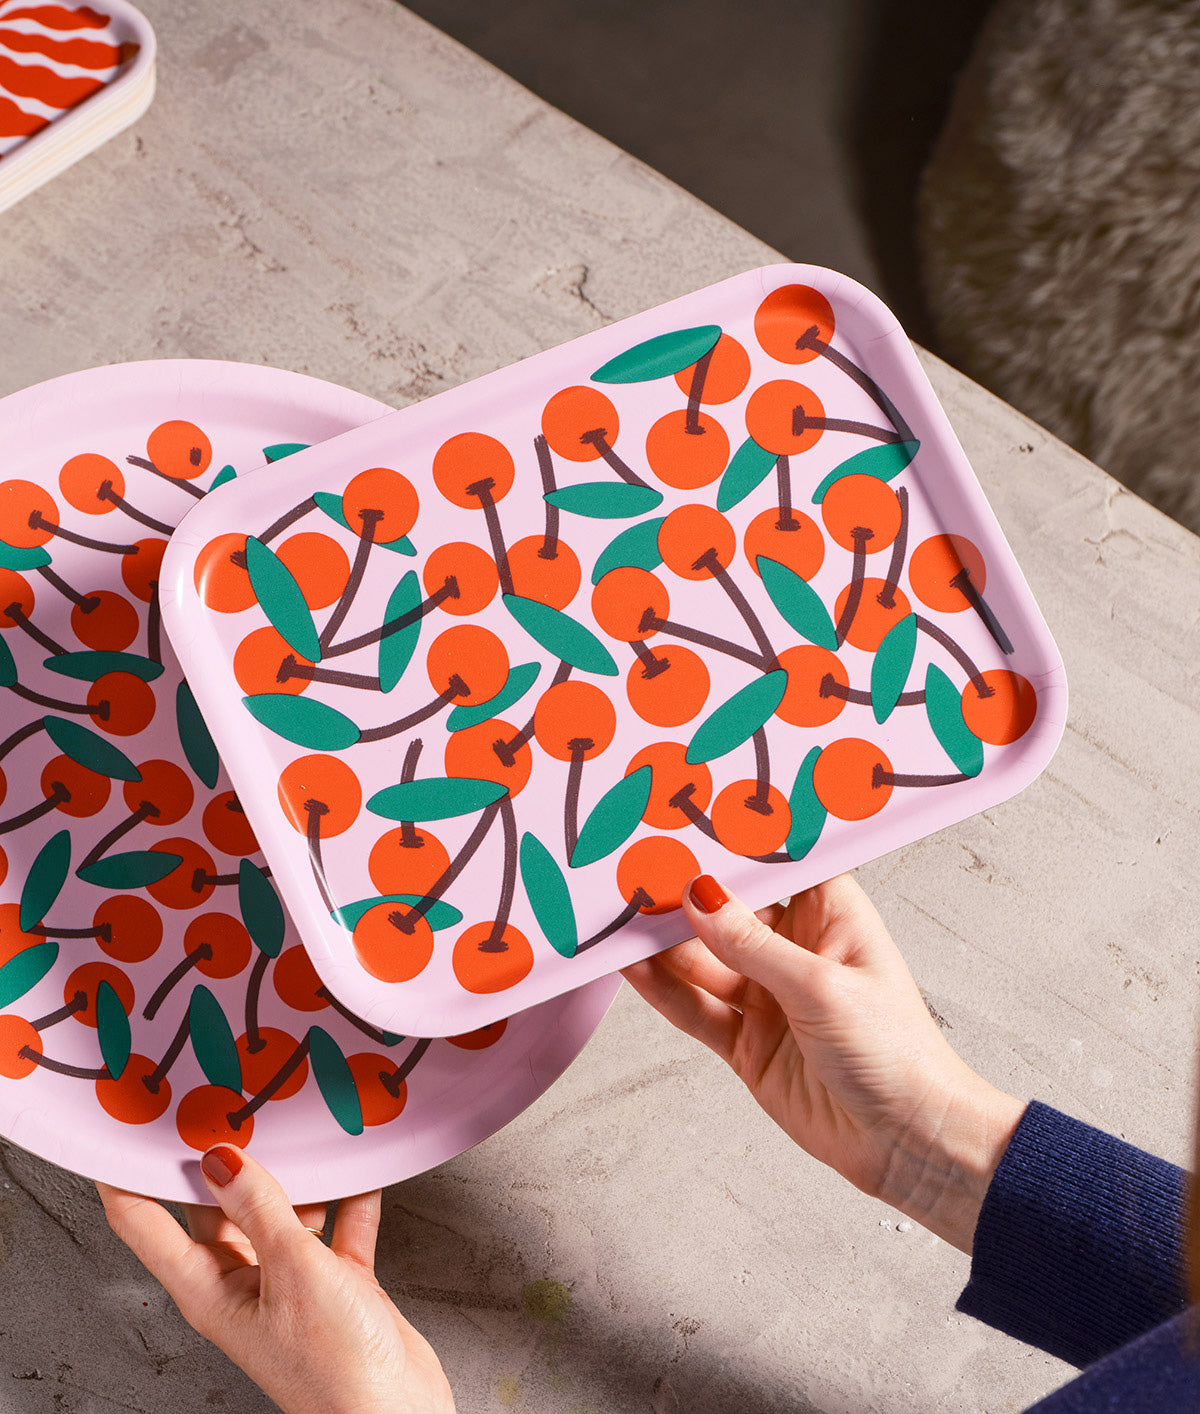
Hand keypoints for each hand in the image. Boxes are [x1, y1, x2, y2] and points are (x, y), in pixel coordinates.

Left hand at [97, 1145, 454, 1413]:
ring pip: (278, 1212)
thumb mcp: (294, 1271)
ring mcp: (289, 1285)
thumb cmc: (336, 1370)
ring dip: (294, 1176)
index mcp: (210, 1290)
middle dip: (218, 1160)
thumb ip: (260, 1207)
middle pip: (214, 1209)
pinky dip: (348, 1198)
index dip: (126, 1174)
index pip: (145, 1223)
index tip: (126, 1125)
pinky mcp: (336, 1285)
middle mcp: (243, 1285)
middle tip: (224, 1102)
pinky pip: (337, 1227)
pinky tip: (359, 1169)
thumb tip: (218, 1157)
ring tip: (299, 1126)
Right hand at [622, 873, 1024, 1252]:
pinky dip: (662, 990)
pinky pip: (694, 1008)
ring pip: (702, 958)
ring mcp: (767, 998)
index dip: (734, 846)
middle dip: (684, 894)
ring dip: (663, 942)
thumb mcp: (821, 987)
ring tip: (617, 918)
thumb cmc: (897, 1055)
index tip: (687, 822)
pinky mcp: (746, 1042)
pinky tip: (632, 968)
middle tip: (634, 870)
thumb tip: (700, 897)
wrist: (908, 1144)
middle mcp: (796, 951)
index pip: (775, 866)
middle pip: (728, 911)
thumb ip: (751, 944)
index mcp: (831, 916)